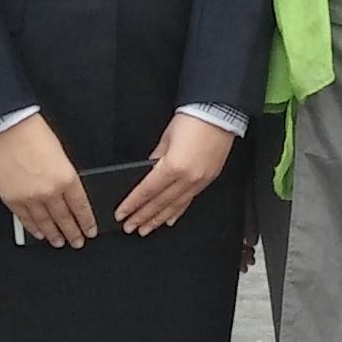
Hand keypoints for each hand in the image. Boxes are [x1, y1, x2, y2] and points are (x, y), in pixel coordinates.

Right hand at [0, 115, 96, 247]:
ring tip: (59, 242)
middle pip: (65, 219)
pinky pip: (26, 220)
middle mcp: (50, 191)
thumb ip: (66, 178)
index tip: (89, 231)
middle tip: (77, 241)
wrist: (9, 128)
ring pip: (45, 223)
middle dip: (73, 233)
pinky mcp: (12, 199)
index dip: (86, 222)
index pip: (81, 208)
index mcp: (67, 178)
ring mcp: (30, 198)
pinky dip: (34, 228)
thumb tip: (69, 197)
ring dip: (54, 234)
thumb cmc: (35, 135)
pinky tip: (40, 233)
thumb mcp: (62, 156)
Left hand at [116, 114, 236, 235]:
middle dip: (143, 216)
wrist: (220, 112)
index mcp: (173, 166)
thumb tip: (148, 172)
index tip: (122, 214)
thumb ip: (156, 158)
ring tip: (146, 229)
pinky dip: (178, 211)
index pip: (147, 191)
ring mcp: (200, 180)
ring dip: (158, 219)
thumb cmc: (193, 119)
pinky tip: (170, 219)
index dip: (132, 205)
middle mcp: (188, 177)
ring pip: (175, 206)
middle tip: (130, 227)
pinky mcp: (209, 179)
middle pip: (160, 203)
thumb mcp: (166, 137)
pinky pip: (189, 200)